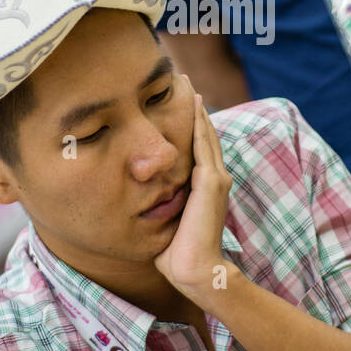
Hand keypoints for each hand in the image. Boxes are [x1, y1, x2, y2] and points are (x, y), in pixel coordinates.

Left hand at [153, 79, 233, 306]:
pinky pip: (203, 146)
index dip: (189, 124)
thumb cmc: (176, 253)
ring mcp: (215, 179)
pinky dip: (199, 124)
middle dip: (194, 108)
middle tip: (183, 80)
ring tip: (187, 84)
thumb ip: (158, 203)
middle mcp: (214, 177)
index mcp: (204, 186)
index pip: (197, 147)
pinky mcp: (211, 183)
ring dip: (197, 109)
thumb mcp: (166, 220)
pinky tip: (193, 105)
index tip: (176, 102)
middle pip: (204, 134)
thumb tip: (134, 197)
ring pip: (206, 135)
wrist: (195, 270)